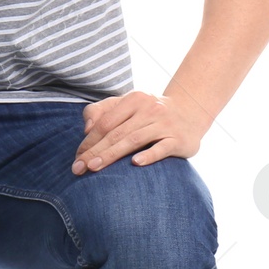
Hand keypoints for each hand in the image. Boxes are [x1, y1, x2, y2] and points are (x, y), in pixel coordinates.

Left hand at [71, 91, 209, 174]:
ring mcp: (165, 124)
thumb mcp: (126, 104)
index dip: (89, 140)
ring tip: (94, 167)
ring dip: (112, 154)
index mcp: (134, 99)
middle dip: (95, 151)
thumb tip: (86, 128)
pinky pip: (162, 148)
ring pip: (134, 140)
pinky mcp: (179, 139)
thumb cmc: (149, 112)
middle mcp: (149, 109)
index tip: (77, 157)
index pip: (105, 122)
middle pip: (116, 132)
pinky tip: (135, 164)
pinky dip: (149, 155)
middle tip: (79, 168)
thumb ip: (102, 111)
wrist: (190, 112)